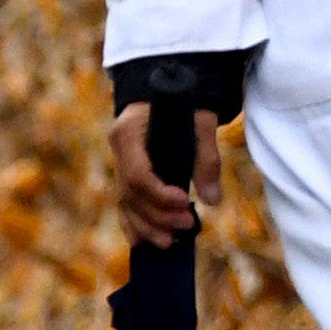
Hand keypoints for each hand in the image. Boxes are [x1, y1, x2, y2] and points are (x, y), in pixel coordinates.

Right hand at [111, 100, 227, 246]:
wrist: (170, 87)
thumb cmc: (187, 101)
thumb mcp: (202, 121)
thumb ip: (207, 158)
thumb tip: (212, 201)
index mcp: (128, 131)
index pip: (137, 174)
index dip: (159, 195)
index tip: (185, 202)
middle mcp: (118, 148)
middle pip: (130, 193)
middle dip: (157, 215)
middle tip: (188, 226)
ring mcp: (119, 160)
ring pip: (125, 201)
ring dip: (146, 225)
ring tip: (170, 243)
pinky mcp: (126, 170)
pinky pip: (125, 201)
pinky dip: (133, 223)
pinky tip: (142, 242)